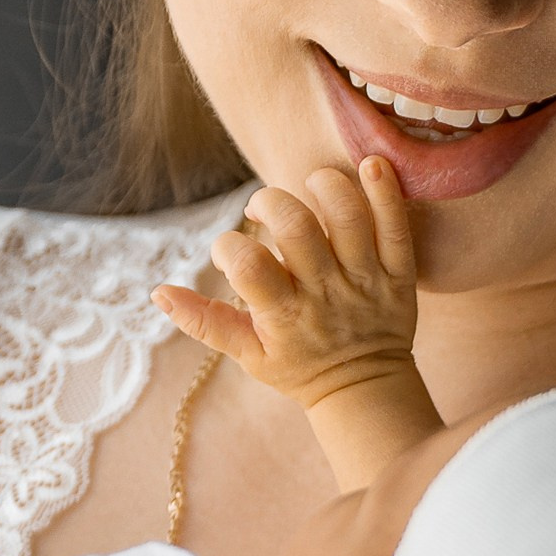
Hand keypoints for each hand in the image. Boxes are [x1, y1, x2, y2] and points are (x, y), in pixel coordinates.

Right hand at [153, 163, 431, 451]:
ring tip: (311, 185)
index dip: (228, 247)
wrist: (365, 389)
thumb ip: (205, 322)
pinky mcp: (397, 271)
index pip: (247, 265)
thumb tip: (158, 293)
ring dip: (325, 185)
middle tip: (263, 209)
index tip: (229, 252)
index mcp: (283, 314)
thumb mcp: (248, 354)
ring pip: (347, 216)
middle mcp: (324, 292)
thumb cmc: (299, 367)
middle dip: (271, 203)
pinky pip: (395, 224)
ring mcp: (364, 279)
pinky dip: (385, 190)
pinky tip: (372, 165)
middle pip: (297, 227)